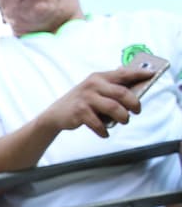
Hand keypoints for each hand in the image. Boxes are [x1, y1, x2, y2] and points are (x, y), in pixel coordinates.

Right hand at [39, 66, 155, 139]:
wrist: (55, 114)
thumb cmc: (81, 102)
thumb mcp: (94, 89)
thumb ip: (111, 86)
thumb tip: (135, 85)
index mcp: (99, 77)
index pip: (123, 73)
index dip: (139, 73)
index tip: (152, 74)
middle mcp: (93, 85)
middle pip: (122, 92)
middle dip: (134, 103)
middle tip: (137, 110)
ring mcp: (86, 98)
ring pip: (113, 108)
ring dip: (123, 117)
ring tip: (124, 121)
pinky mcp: (79, 112)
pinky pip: (98, 123)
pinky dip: (104, 130)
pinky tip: (105, 133)